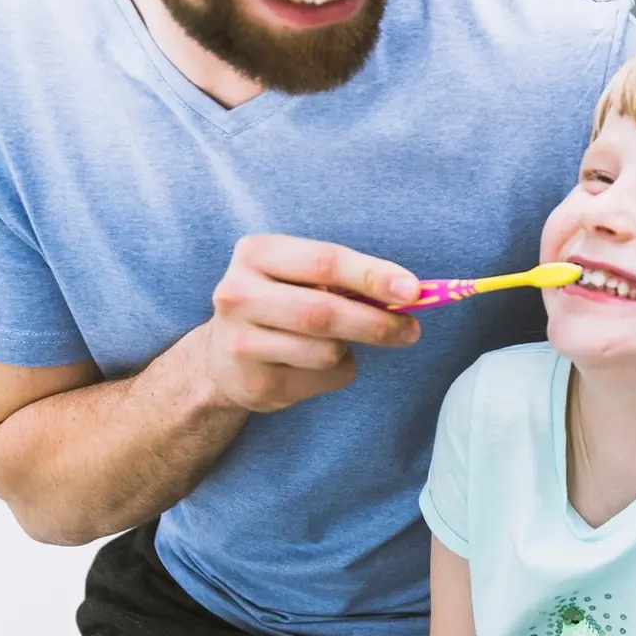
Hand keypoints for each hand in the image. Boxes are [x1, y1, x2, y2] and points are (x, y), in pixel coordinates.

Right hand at [203, 234, 420, 411]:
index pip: (325, 261)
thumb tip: (409, 293)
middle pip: (324, 312)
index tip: (412, 290)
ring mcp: (241, 341)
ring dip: (350, 350)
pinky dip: (336, 373)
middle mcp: (239, 294)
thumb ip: (346, 279)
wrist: (223, 358)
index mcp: (257, 253)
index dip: (372, 275)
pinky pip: (321, 379)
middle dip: (376, 323)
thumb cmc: (280, 305)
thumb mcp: (300, 276)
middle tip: (410, 330)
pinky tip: (313, 365)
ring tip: (338, 343)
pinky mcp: (255, 383)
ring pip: (326, 351)